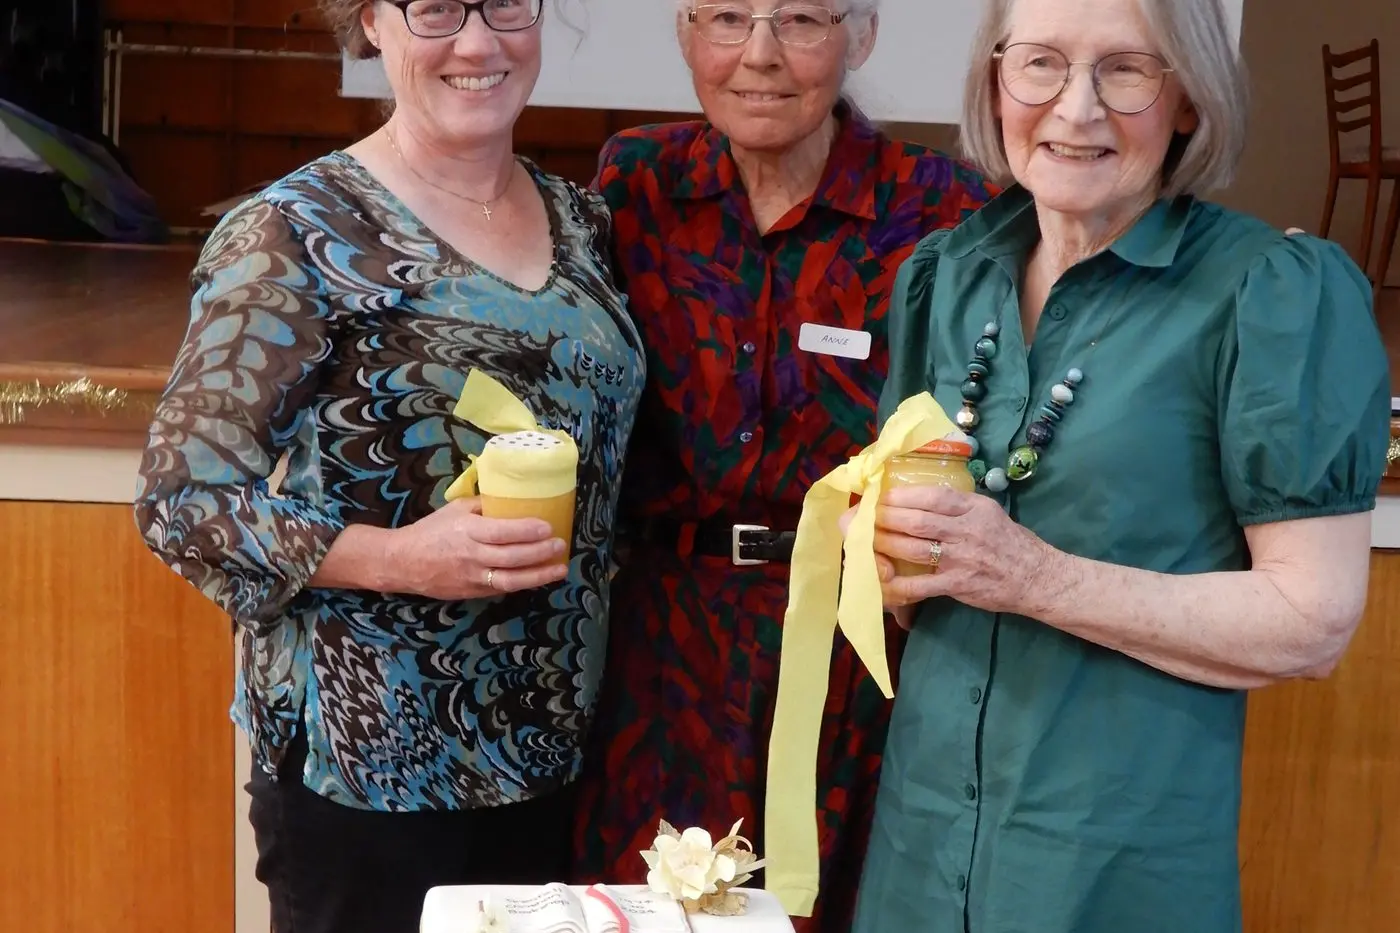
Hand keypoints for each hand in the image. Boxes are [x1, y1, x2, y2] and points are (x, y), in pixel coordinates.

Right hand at [385, 497, 567, 599]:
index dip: (527, 531)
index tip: (547, 527)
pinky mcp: (473, 592)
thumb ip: (483, 505)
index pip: (502, 532)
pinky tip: (539, 577)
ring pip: (511, 580)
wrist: (403, 561)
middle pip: (512, 557)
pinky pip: (502, 588)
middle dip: (540, 552)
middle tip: (560, 544)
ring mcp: (473, 577)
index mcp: (468, 531)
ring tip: (560, 569)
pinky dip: (522, 583)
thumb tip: (511, 498)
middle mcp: (472, 556)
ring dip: (539, 575)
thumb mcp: (455, 509)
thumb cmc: (431, 531)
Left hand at [863, 485, 1054, 614]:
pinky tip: (879, 581)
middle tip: (859, 517)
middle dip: (883, 518)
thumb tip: (918, 498)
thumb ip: (958, 506)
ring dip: (884, 544)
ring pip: (913, 548)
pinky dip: (897, 585)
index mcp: (974, 508)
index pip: (932, 497)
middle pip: (916, 521)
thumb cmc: (1010, 542)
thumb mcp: (989, 512)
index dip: (901, 496)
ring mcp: (962, 558)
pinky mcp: (958, 584)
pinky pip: (921, 584)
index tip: (880, 495)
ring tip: (863, 541)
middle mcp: (967, 530)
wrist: (1037, 578)